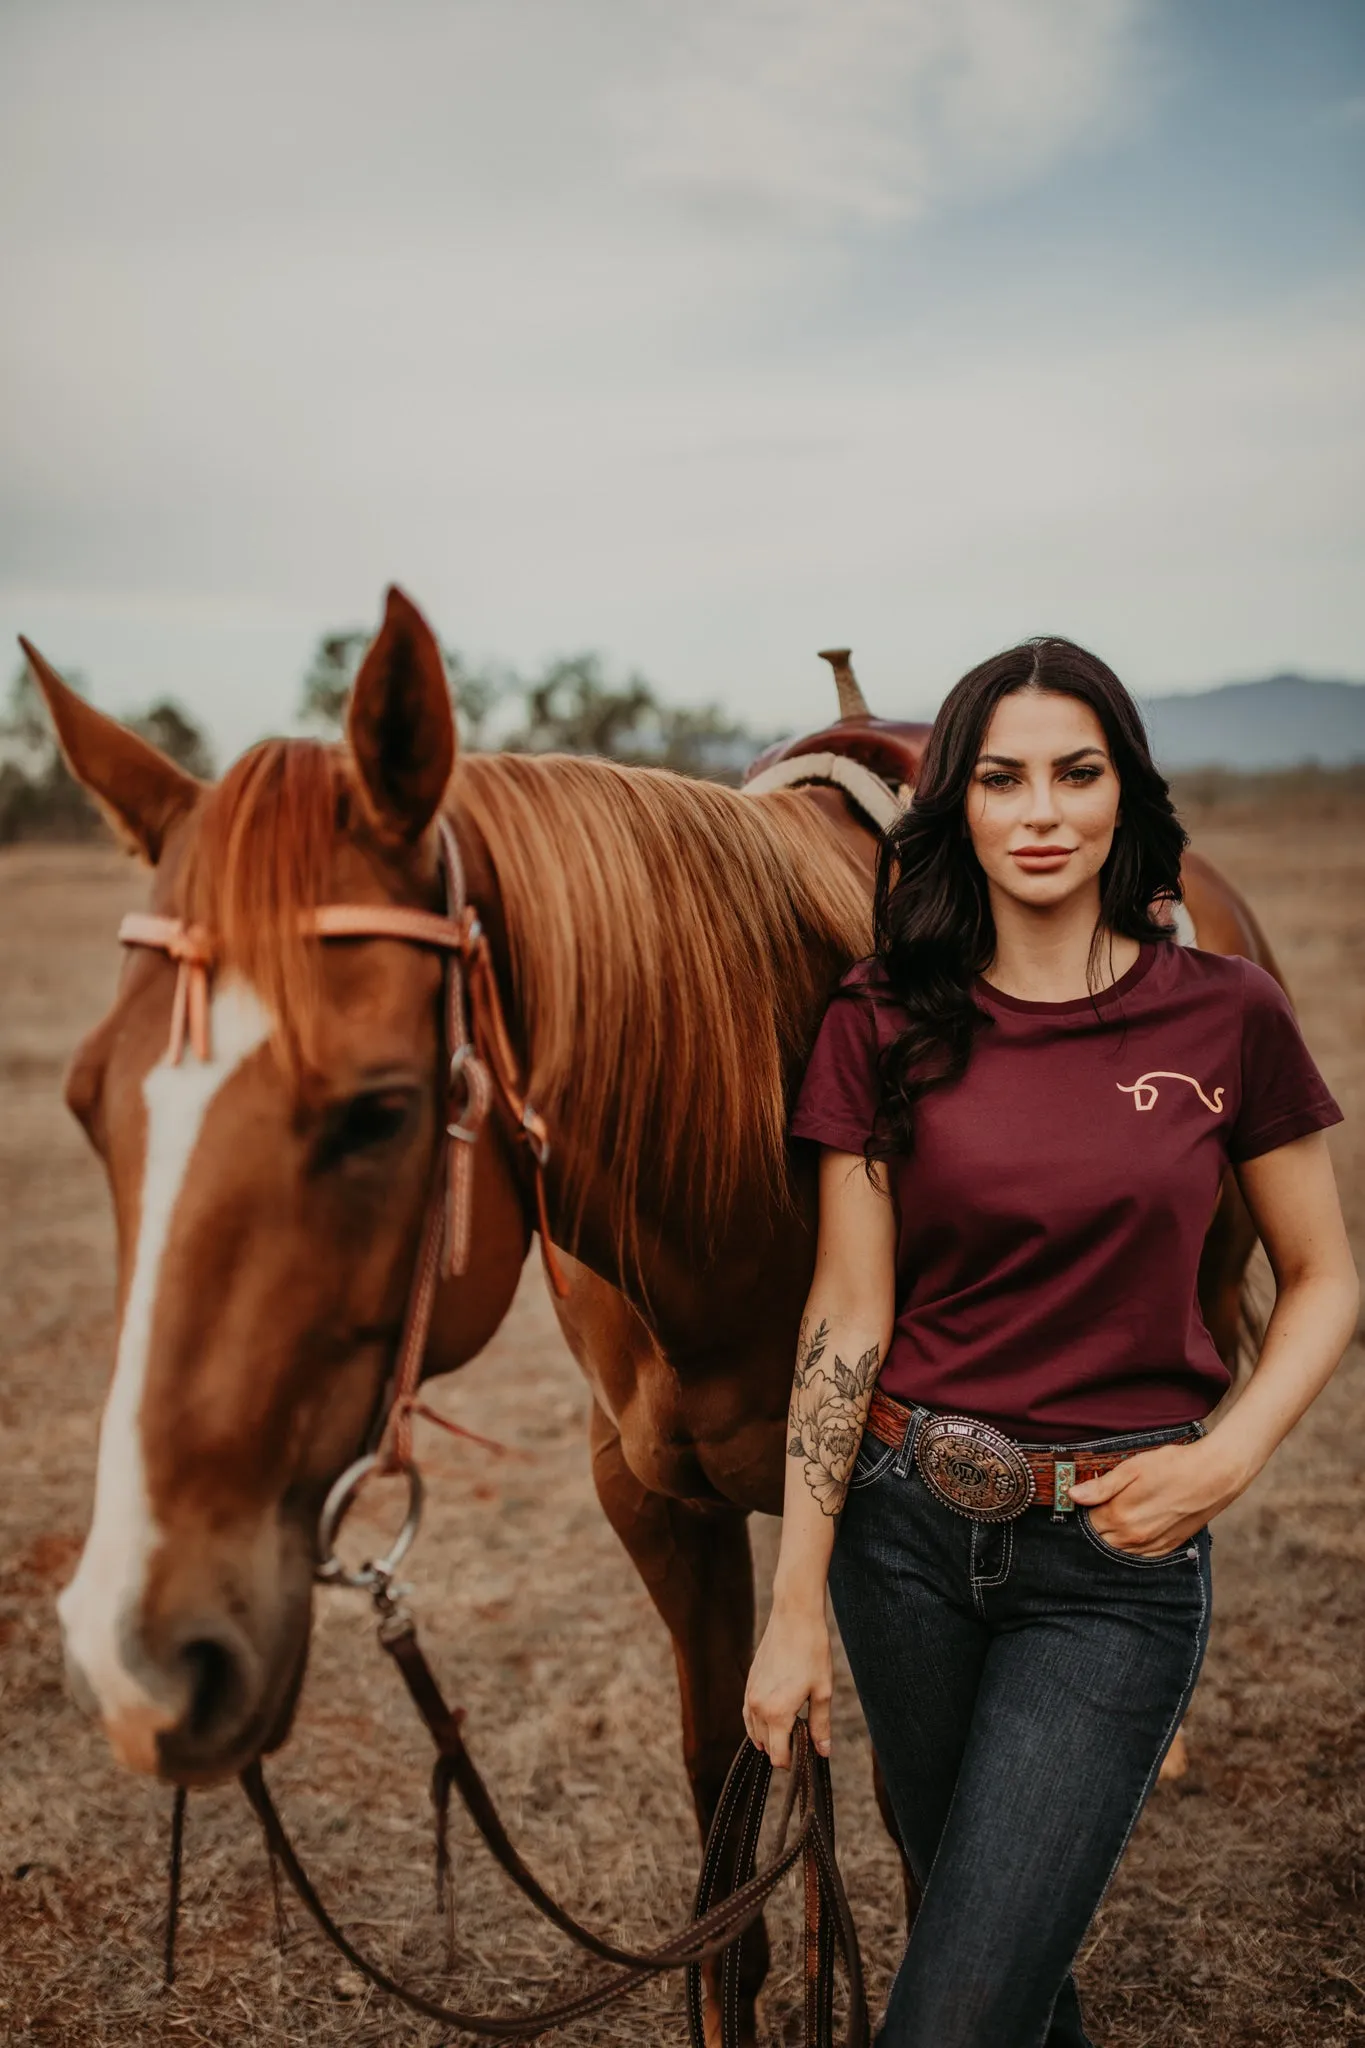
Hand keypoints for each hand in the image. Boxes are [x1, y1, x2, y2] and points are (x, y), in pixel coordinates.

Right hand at [743, 1601, 832, 1769]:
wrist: (794, 1617)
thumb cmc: (812, 1652)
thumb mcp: (823, 1691)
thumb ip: (820, 1725)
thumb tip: (823, 1752)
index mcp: (777, 1713)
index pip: (777, 1756)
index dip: (792, 1761)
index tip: (806, 1754)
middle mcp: (757, 1707)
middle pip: (766, 1746)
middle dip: (783, 1748)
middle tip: (804, 1737)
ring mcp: (750, 1694)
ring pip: (754, 1731)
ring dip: (770, 1736)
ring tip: (792, 1727)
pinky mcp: (748, 1683)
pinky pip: (748, 1714)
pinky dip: (759, 1722)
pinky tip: (774, 1717)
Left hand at [1069, 1437, 1248, 1555]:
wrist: (1215, 1476)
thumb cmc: (1173, 1466)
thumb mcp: (1132, 1468)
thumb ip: (1101, 1486)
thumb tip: (1072, 1495)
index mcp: (1120, 1516)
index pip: (1087, 1521)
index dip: (1084, 1509)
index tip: (1086, 1498)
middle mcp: (1134, 1537)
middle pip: (1100, 1538)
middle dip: (1096, 1524)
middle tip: (1101, 1504)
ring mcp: (1152, 1545)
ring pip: (1119, 1549)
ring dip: (1113, 1536)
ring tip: (1120, 1513)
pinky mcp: (1168, 1547)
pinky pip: (1140, 1555)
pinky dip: (1131, 1545)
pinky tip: (1135, 1527)